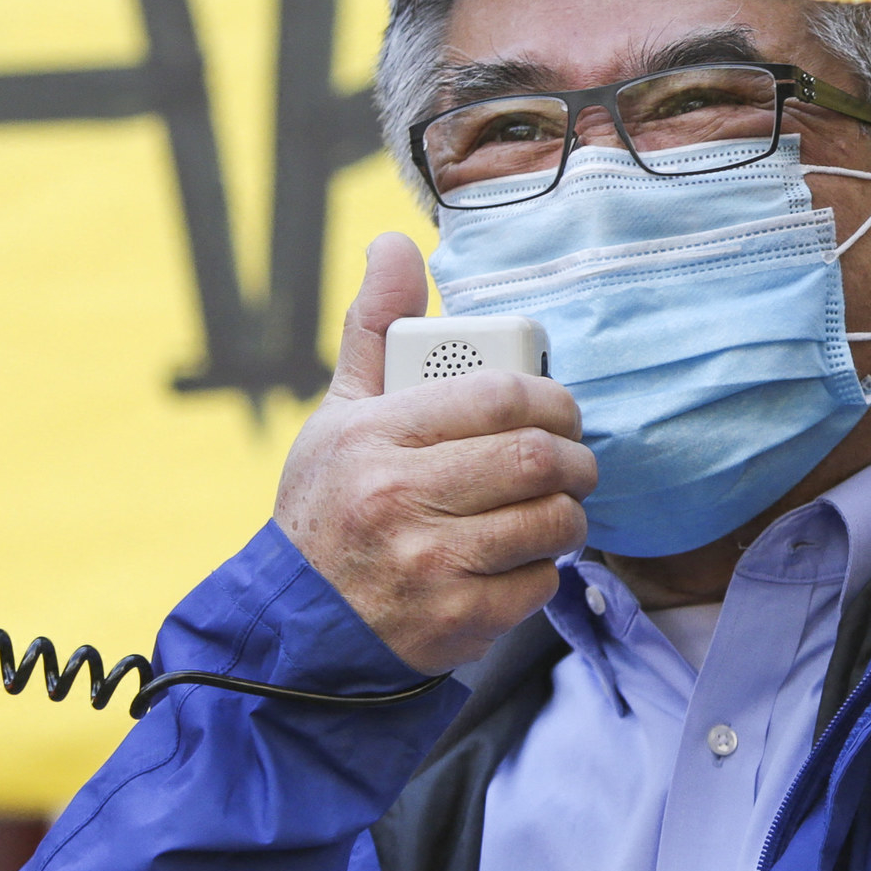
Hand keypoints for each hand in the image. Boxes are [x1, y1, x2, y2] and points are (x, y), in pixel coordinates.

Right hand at [273, 232, 595, 674]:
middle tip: (572, 459)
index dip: (549, 396)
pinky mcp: (456, 621)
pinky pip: (541, 581)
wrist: (296, 625)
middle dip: (574, 456)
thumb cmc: (329, 506)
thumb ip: (375, 327)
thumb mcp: (340, 414)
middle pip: (534, 459)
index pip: (496, 396)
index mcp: (374, 438)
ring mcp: (430, 565)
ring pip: (550, 521)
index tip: (557, 408)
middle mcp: (399, 500)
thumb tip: (394, 244)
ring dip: (569, 513)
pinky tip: (521, 559)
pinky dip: (546, 569)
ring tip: (554, 507)